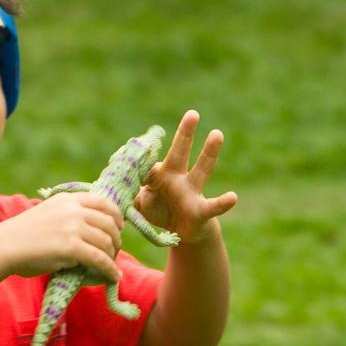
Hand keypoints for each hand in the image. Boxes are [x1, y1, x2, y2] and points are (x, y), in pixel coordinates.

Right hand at [0, 192, 123, 282]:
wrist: (4, 247)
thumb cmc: (23, 235)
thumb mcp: (48, 213)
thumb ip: (68, 215)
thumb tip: (93, 229)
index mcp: (67, 199)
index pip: (103, 202)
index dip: (116, 216)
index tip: (119, 227)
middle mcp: (73, 210)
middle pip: (109, 223)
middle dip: (116, 239)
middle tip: (114, 251)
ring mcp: (73, 227)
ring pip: (106, 242)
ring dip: (112, 256)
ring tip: (111, 266)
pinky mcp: (71, 247)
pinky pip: (100, 259)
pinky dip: (110, 269)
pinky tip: (113, 276)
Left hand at [134, 110, 237, 243]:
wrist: (181, 232)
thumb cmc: (159, 211)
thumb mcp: (139, 203)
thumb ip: (128, 193)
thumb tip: (112, 186)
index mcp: (159, 175)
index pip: (149, 161)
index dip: (141, 157)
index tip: (130, 149)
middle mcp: (177, 179)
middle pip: (181, 153)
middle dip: (185, 134)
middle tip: (192, 113)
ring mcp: (191, 193)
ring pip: (202, 170)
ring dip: (209, 153)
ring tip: (217, 133)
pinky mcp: (201, 211)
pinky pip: (213, 206)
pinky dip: (223, 202)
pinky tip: (233, 197)